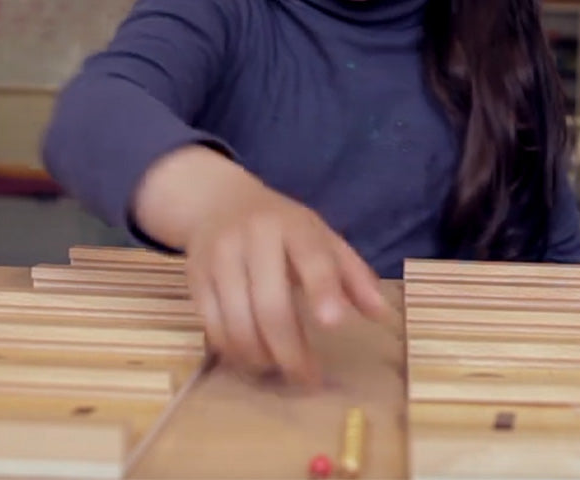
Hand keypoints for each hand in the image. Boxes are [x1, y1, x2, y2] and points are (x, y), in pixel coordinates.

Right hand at [132, 146, 388, 383]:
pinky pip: (212, 327)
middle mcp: (252, 237)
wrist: (217, 202)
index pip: (311, 257)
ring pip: (238, 323)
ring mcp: (219, 257)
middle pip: (269, 305)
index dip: (322, 290)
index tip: (334, 324)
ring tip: (280, 368)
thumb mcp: (321, 236)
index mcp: (292, 224)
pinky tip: (252, 356)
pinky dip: (234, 351)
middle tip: (308, 378)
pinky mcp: (195, 278)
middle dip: (290, 350)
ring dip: (262, 357)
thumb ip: (352, 273)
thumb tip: (383, 315)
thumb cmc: (280, 225)